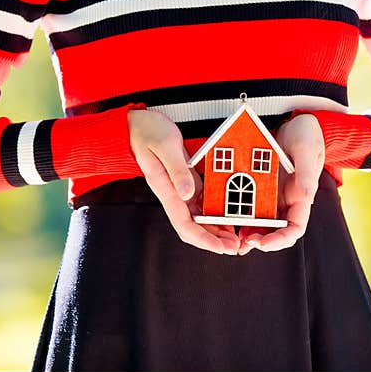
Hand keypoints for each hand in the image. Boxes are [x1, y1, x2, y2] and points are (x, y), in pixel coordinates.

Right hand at [128, 109, 240, 254]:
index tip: (220, 247)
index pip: (184, 224)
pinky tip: (225, 216)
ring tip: (233, 236)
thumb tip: (188, 194)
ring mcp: (178, 188)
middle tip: (234, 246)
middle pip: (192, 227)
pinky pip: (199, 203)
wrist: (136, 124)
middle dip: (212, 240)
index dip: (203, 239)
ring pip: (197, 218)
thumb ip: (177, 170)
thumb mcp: (166, 145)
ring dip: (214, 229)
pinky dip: (212, 213)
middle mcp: (172, 193)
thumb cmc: (147, 132)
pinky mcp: (184, 180)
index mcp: (165, 188)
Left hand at [238, 113, 324, 254]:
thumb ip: (306, 173)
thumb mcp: (306, 150)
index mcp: (302, 197)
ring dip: (248, 231)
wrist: (296, 122)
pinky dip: (240, 213)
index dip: (280, 240)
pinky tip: (225, 216)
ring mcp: (274, 195)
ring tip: (232, 237)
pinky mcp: (262, 187)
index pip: (294, 229)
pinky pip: (250, 205)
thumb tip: (306, 197)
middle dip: (260, 240)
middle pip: (275, 231)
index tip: (263, 243)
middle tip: (242, 244)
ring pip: (261, 222)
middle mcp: (288, 201)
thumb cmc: (306, 134)